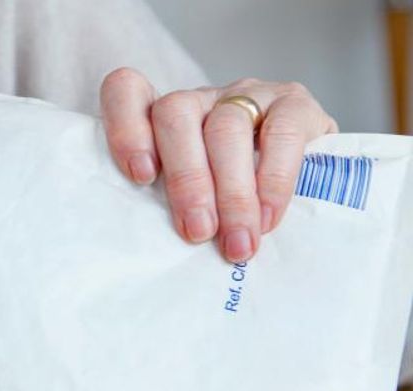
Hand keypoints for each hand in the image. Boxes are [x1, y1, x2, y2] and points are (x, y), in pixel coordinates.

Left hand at [100, 68, 337, 261]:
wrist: (314, 177)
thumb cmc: (232, 196)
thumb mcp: (194, 197)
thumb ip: (170, 205)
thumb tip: (157, 249)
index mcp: (163, 117)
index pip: (126, 91)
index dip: (125, 127)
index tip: (139, 176)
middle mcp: (201, 99)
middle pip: (175, 115)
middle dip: (185, 179)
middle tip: (197, 232)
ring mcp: (247, 95)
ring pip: (226, 127)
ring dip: (230, 191)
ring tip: (236, 240)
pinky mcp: (295, 103)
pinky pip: (281, 134)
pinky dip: (272, 181)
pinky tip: (267, 217)